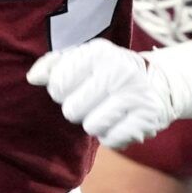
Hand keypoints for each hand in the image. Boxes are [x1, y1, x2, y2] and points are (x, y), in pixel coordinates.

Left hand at [27, 39, 191, 148]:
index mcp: (99, 52)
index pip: (58, 84)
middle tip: (95, 99)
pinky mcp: (147, 119)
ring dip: (96, 123)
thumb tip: (32, 78)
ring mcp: (135, 95)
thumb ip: (54, 65)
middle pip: (71, 110)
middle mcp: (119, 71)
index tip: (77, 85)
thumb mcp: (84, 58)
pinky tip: (122, 121)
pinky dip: (113, 136)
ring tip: (108, 110)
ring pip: (91, 127)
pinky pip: (111, 140)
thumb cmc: (109, 71)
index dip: (62, 91)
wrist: (159, 82)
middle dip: (79, 109)